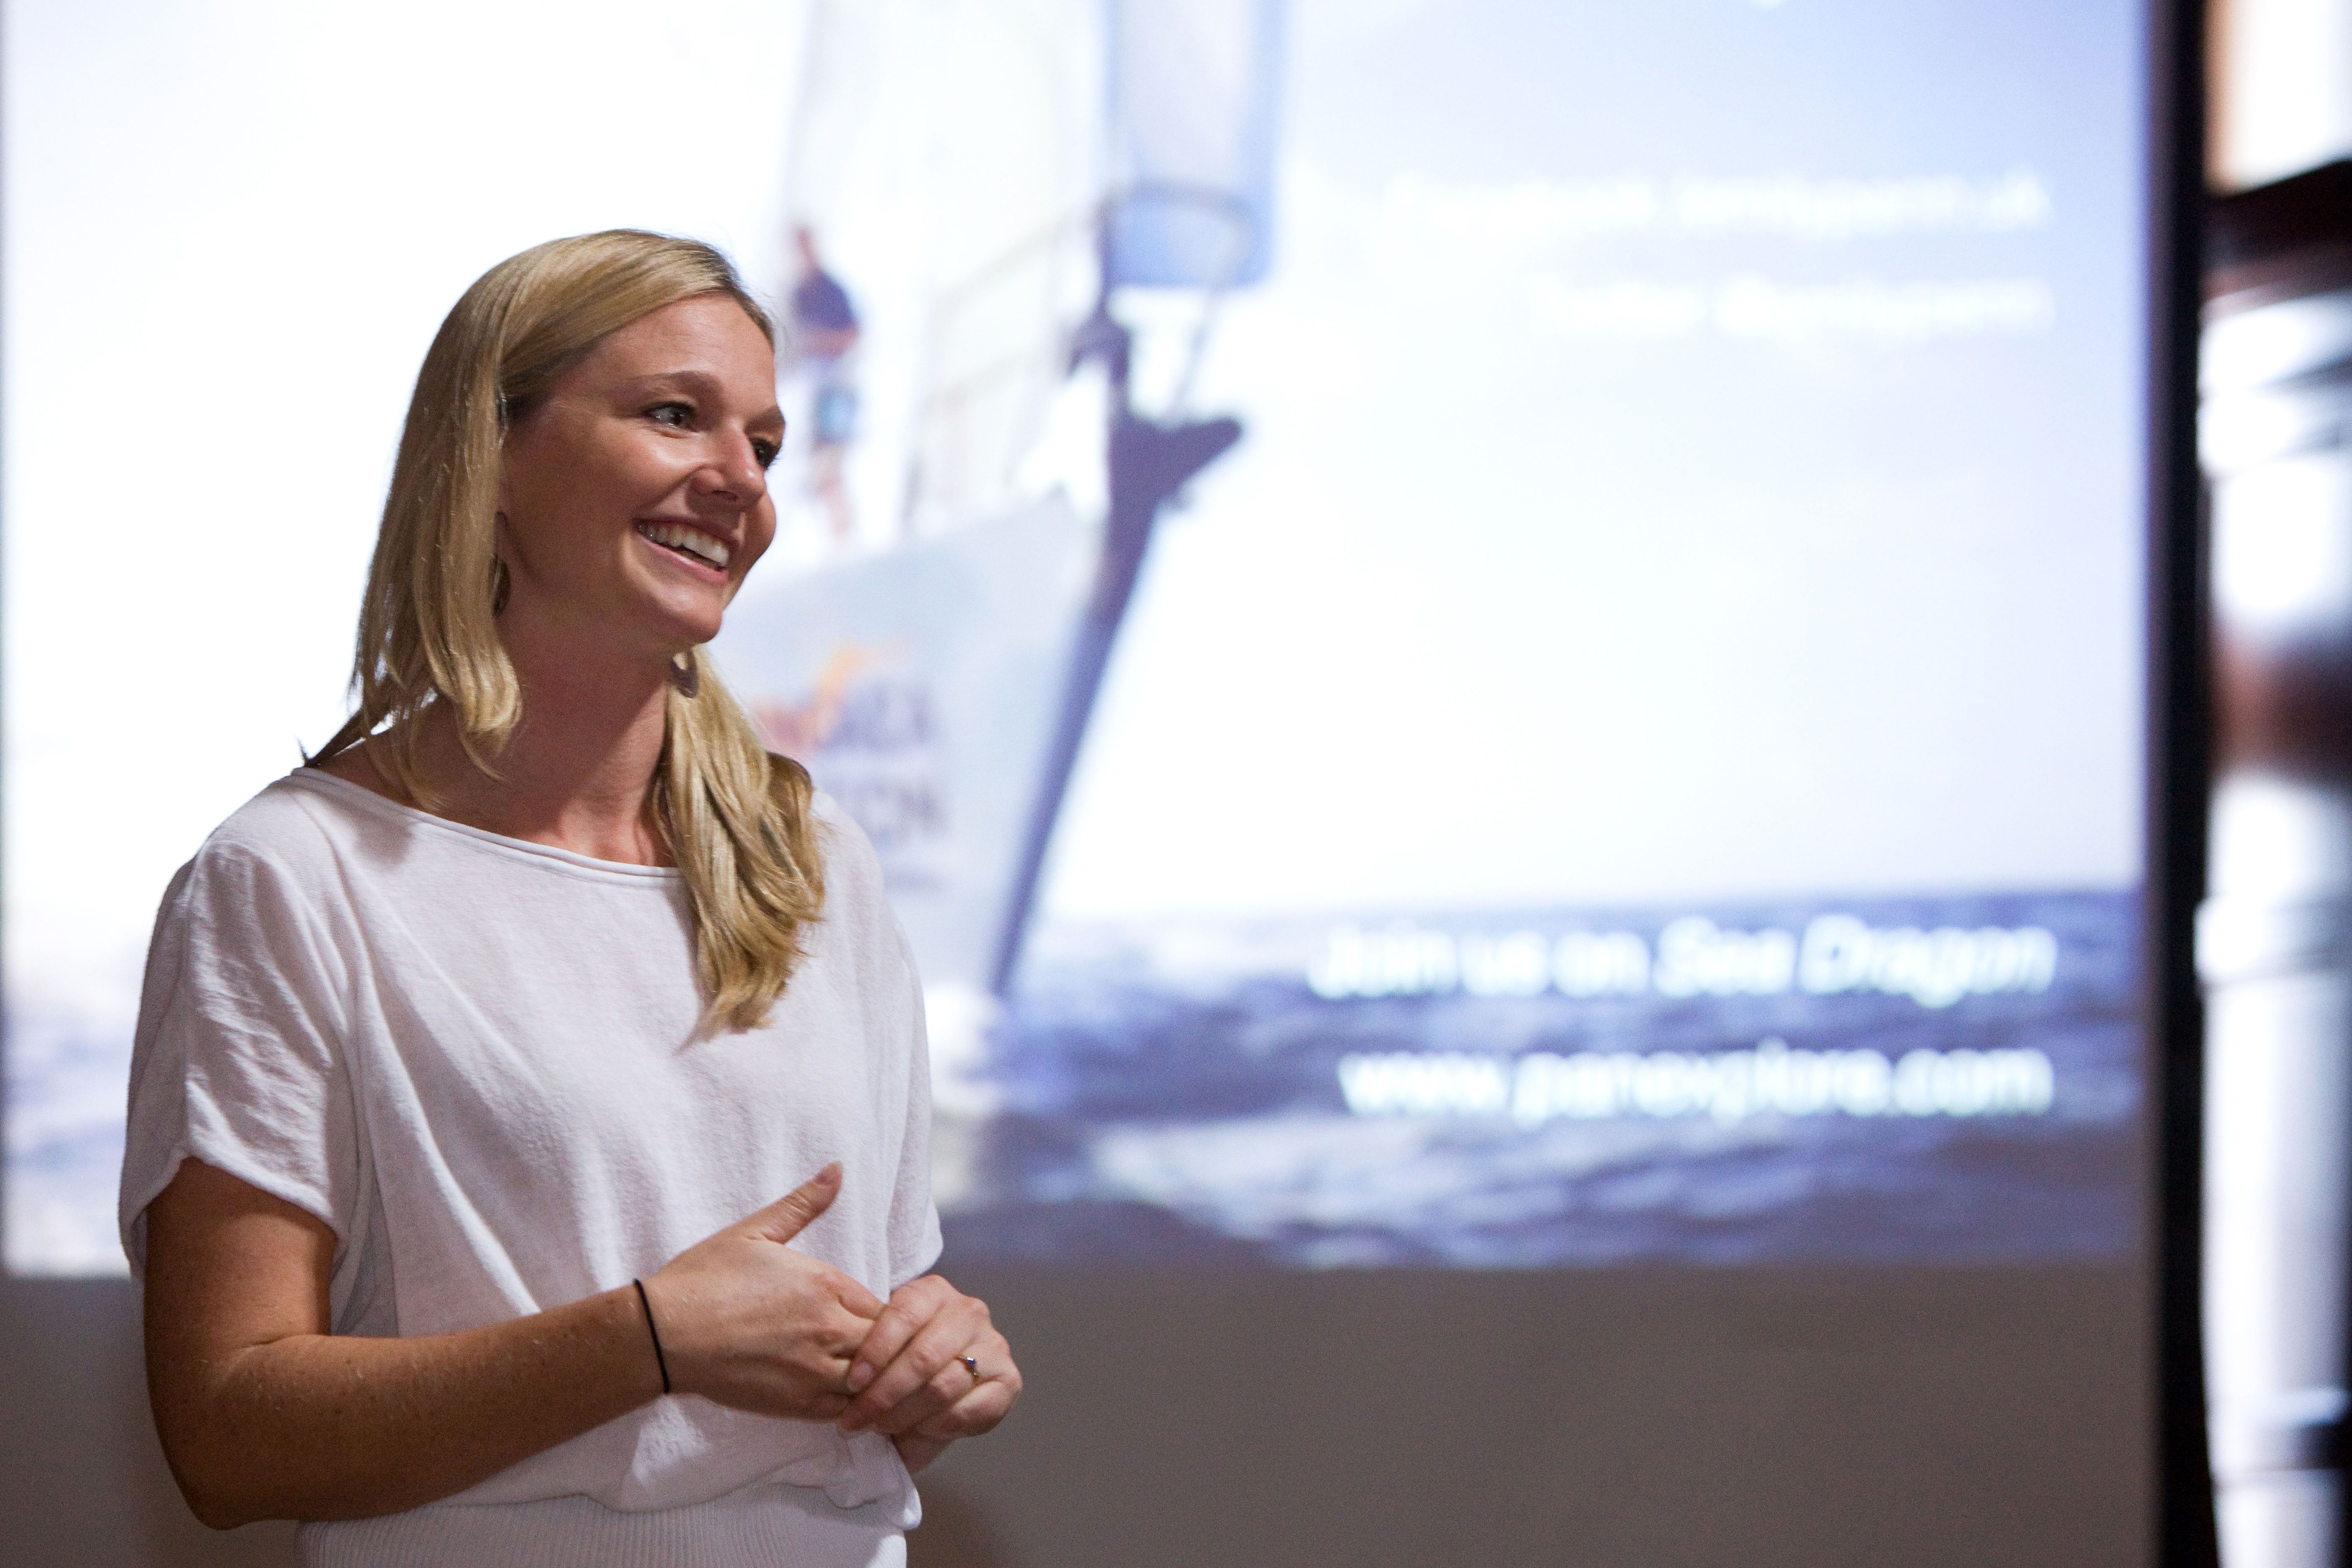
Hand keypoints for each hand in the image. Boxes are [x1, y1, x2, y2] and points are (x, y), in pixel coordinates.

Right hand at [641, 1165, 882, 1421]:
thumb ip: (803, 1204)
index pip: (885, 1306)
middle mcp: (830, 1327)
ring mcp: (815, 1369)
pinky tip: (847, 1401)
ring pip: (874, 1379)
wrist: (664, 1333)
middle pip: (887, 1344)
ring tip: (867, 1379)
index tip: (868, 1321)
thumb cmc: (704, 1279)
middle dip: (885, 1348)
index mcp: (826, 1285)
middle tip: (875, 1353)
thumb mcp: (755, 1231)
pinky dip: (855, 1406)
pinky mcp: (798, 1404)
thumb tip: (837, 1169)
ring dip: (874, 1378)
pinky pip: (848, 1410)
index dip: (882, 1315)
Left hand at [836, 1274, 1020, 1469]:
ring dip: (904, 1414)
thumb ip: (867, 1361)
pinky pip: (970, 1409)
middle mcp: (968, 1312)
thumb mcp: (880, 1354)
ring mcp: (993, 1345)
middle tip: (856, 1419)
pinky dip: (937, 1426)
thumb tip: (843, 1387)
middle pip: (924, 1355)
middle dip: (884, 1393)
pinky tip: (918, 1430)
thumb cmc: (897, 1369)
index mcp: (932, 1293)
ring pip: (944, 1385)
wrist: (931, 1395)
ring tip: (878, 1427)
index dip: (876, 1349)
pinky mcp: (1008, 1380)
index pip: (905, 1313)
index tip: (852, 1383)